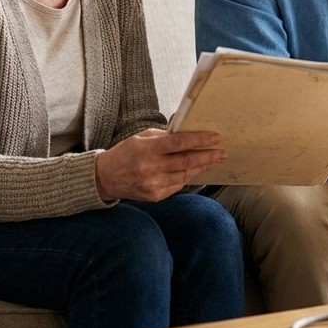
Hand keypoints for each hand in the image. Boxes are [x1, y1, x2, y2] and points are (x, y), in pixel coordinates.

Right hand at [94, 128, 226, 201]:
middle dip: (208, 156)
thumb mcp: (141, 137)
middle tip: (223, 152)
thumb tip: (187, 130)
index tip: (215, 137)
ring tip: (214, 159)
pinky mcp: (155, 196)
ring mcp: (153, 184)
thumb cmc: (125, 153)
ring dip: (202, 167)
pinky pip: (178, 186)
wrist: (105, 178)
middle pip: (186, 161)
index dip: (200, 140)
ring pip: (185, 175)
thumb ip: (164, 135)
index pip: (179, 142)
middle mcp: (150, 167)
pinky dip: (188, 177)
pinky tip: (196, 170)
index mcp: (147, 149)